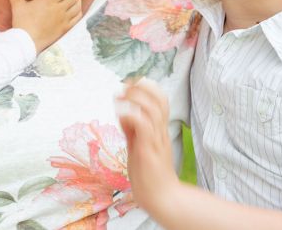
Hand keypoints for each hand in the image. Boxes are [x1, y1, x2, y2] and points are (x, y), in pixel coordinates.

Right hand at [6, 0, 90, 51]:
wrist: (26, 42)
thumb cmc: (22, 23)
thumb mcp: (17, 6)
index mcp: (49, 1)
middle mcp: (59, 9)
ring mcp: (63, 19)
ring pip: (77, 6)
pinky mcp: (64, 29)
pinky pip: (76, 18)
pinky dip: (79, 12)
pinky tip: (78, 9)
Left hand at [116, 78, 181, 216]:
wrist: (162, 199)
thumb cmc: (150, 175)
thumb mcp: (138, 146)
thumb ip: (132, 130)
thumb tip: (123, 113)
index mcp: (160, 130)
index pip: (160, 100)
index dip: (146, 87)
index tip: (129, 83)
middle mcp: (161, 132)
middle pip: (159, 99)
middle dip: (141, 87)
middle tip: (123, 86)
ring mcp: (156, 140)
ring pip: (153, 109)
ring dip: (135, 98)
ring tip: (119, 96)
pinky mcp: (149, 150)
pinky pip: (144, 126)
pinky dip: (131, 115)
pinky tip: (120, 113)